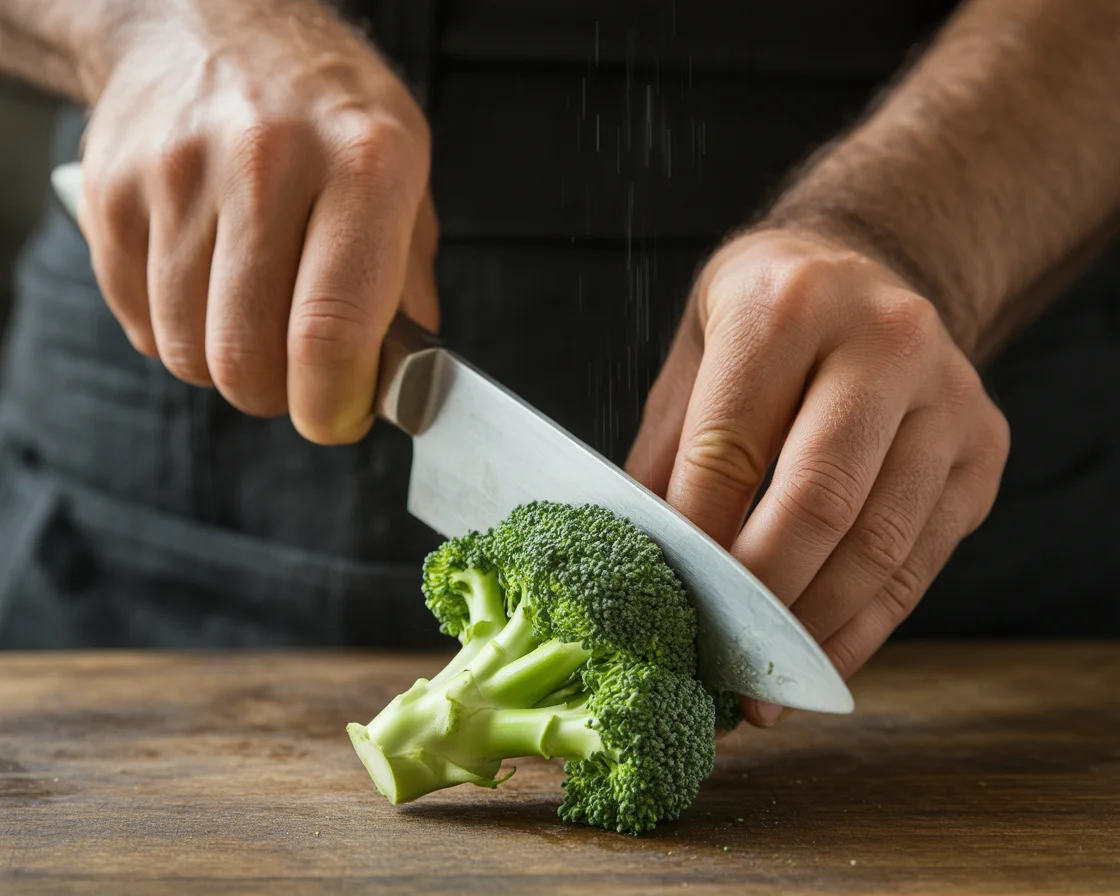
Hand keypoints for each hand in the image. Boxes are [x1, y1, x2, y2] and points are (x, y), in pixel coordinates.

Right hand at [78, 0, 436, 442]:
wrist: (209, 18)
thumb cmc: (323, 106)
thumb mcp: (404, 169)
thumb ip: (407, 278)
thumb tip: (400, 376)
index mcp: (363, 162)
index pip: (331, 330)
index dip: (333, 405)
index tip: (340, 418)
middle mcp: (266, 162)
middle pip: (248, 358)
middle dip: (279, 395)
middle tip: (300, 376)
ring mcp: (176, 174)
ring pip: (187, 352)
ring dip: (227, 366)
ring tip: (256, 321)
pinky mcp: (112, 192)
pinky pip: (140, 322)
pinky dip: (177, 332)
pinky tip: (209, 288)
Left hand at [627, 229, 1008, 725]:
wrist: (866, 266)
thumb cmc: (764, 317)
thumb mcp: (697, 355)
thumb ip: (669, 454)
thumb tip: (643, 563)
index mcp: (788, 305)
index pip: (730, 448)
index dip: (695, 542)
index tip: (667, 606)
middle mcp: (884, 340)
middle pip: (817, 501)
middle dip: (759, 598)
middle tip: (716, 661)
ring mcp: (947, 396)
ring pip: (879, 545)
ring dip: (812, 628)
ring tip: (762, 683)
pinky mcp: (982, 448)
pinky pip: (920, 561)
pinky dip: (864, 624)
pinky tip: (818, 657)